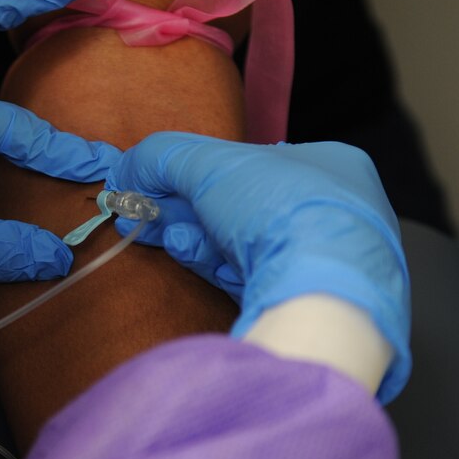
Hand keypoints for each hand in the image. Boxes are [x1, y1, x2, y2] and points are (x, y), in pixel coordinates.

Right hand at [106, 132, 409, 402]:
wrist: (320, 293)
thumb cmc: (280, 209)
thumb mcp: (212, 165)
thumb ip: (165, 156)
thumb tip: (127, 164)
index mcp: (330, 166)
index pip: (252, 163)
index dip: (199, 171)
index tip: (157, 180)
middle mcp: (332, 212)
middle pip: (240, 204)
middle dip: (185, 206)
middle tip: (140, 208)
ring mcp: (318, 261)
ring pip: (240, 243)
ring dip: (190, 233)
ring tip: (150, 229)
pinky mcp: (302, 302)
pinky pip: (247, 276)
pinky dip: (210, 262)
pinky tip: (180, 250)